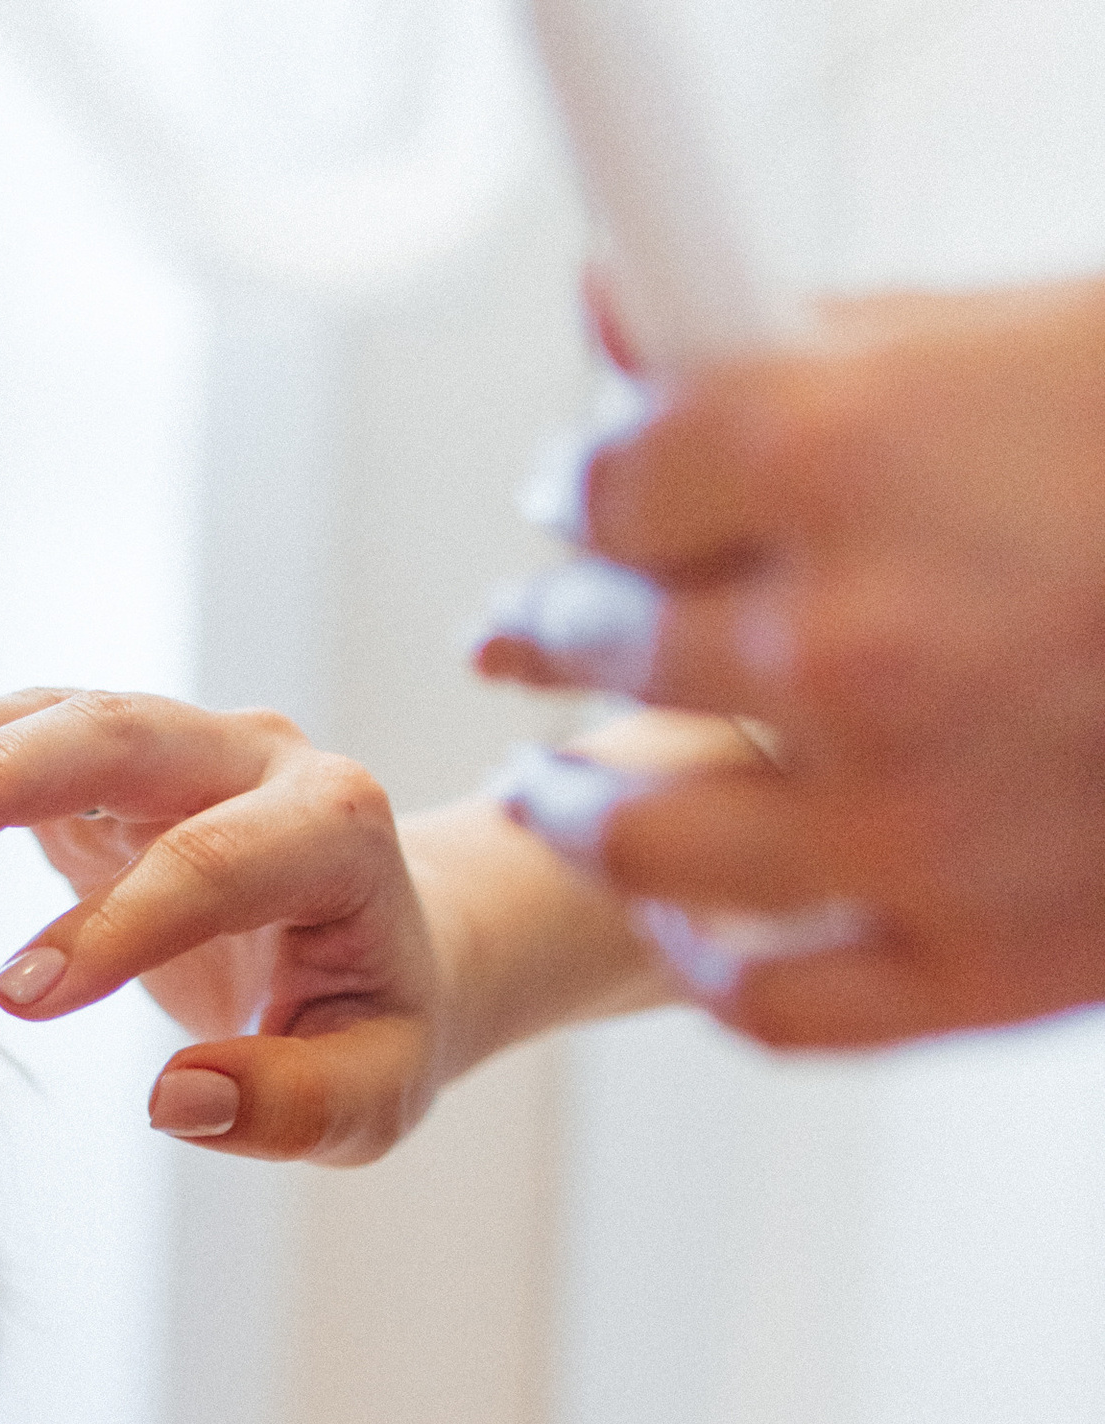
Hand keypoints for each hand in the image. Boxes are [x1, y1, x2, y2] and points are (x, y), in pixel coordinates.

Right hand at [0, 690, 447, 1163]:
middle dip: (4, 776)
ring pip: (65, 716)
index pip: (217, 863)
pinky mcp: (117, 769)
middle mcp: (260, 761)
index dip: (118, 925)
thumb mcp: (374, 1095)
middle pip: (124, 738)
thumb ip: (294, 1105)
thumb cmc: (373, 1028)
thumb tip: (175, 1101)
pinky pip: (27, 733)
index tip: (20, 1002)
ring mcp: (185, 750)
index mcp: (337, 832)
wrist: (389, 944)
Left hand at [473, 278, 1104, 1046]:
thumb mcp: (1002, 339)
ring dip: (586, 810)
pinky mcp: (975, 962)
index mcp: (845, 452)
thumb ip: (799, 334)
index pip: (611, 483)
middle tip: (541, 628)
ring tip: (564, 786)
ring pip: (650, 845)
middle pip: (610, 647)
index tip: (576, 498)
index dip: (581, 486)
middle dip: (561, 629)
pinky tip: (688, 924)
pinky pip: (771, 1003)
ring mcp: (909, 822)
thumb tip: (618, 301)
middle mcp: (856, 643)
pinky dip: (707, 968)